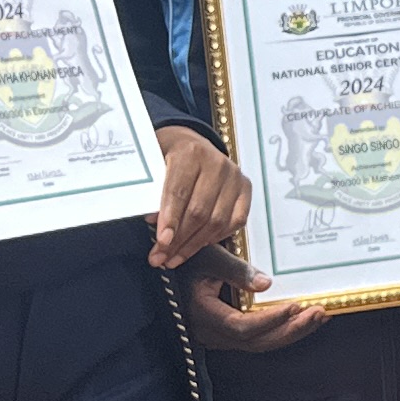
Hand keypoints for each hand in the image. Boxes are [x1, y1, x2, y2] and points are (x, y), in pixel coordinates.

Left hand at [149, 129, 249, 268]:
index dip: (170, 220)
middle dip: (179, 240)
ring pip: (217, 220)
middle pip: (199, 211)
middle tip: (161, 258)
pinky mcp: (246, 187)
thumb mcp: (154, 165)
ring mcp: (234, 176)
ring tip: (174, 258)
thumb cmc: (167, 156)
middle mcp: (217, 163)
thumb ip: (153, 191)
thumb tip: (155, 223)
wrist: (191, 142)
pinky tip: (199, 244)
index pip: (179, 192)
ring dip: (195, 245)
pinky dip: (218, 236)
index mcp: (190, 153)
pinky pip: (236, 221)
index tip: (161, 242)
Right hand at [180, 250, 324, 351]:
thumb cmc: (188, 259)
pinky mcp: (230, 334)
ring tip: (320, 316)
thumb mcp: (208, 256)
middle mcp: (212, 332)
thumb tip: (267, 283)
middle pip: (257, 341)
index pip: (241, 327)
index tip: (295, 306)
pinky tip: (305, 319)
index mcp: (203, 313)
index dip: (269, 320)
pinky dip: (283, 329)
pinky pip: (259, 338)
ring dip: (292, 331)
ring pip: (261, 343)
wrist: (172, 270)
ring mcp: (221, 336)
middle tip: (319, 312)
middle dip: (291, 329)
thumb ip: (235, 269)